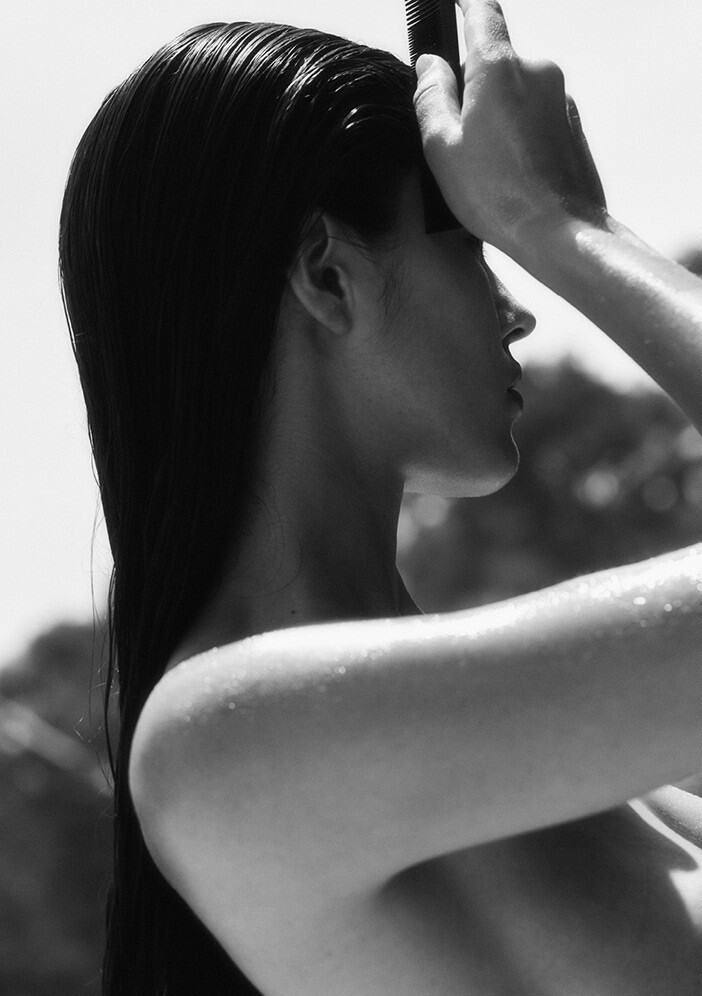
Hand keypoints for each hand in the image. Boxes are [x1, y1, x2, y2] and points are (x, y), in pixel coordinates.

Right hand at [413, 0, 606, 259]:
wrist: (558, 232)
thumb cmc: (497, 195)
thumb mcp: (442, 148)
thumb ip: (431, 97)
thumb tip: (431, 66)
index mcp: (499, 67)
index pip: (481, 11)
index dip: (463, 4)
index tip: (453, 4)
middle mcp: (537, 71)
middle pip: (494, 63)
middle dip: (472, 90)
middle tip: (455, 138)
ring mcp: (560, 98)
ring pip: (515, 95)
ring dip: (496, 118)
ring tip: (485, 169)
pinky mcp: (572, 126)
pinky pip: (536, 120)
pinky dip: (519, 138)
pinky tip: (509, 177)